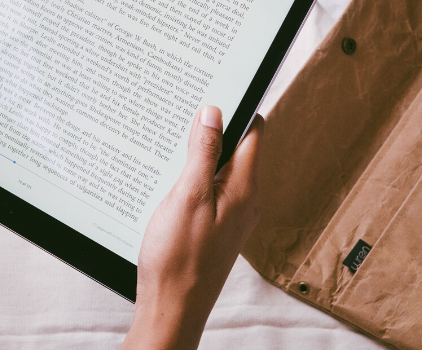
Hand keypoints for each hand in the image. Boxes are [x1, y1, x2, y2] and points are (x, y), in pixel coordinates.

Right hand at [122, 106, 262, 348]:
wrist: (171, 308)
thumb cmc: (177, 259)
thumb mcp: (186, 196)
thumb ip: (201, 153)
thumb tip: (212, 113)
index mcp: (244, 189)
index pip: (253, 133)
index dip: (236, 108)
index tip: (212, 90)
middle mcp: (244, 201)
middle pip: (235, 150)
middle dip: (212, 129)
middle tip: (181, 115)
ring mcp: (230, 217)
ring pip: (218, 171)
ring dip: (198, 156)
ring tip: (169, 148)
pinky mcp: (213, 229)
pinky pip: (208, 192)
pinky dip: (191, 180)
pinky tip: (167, 183)